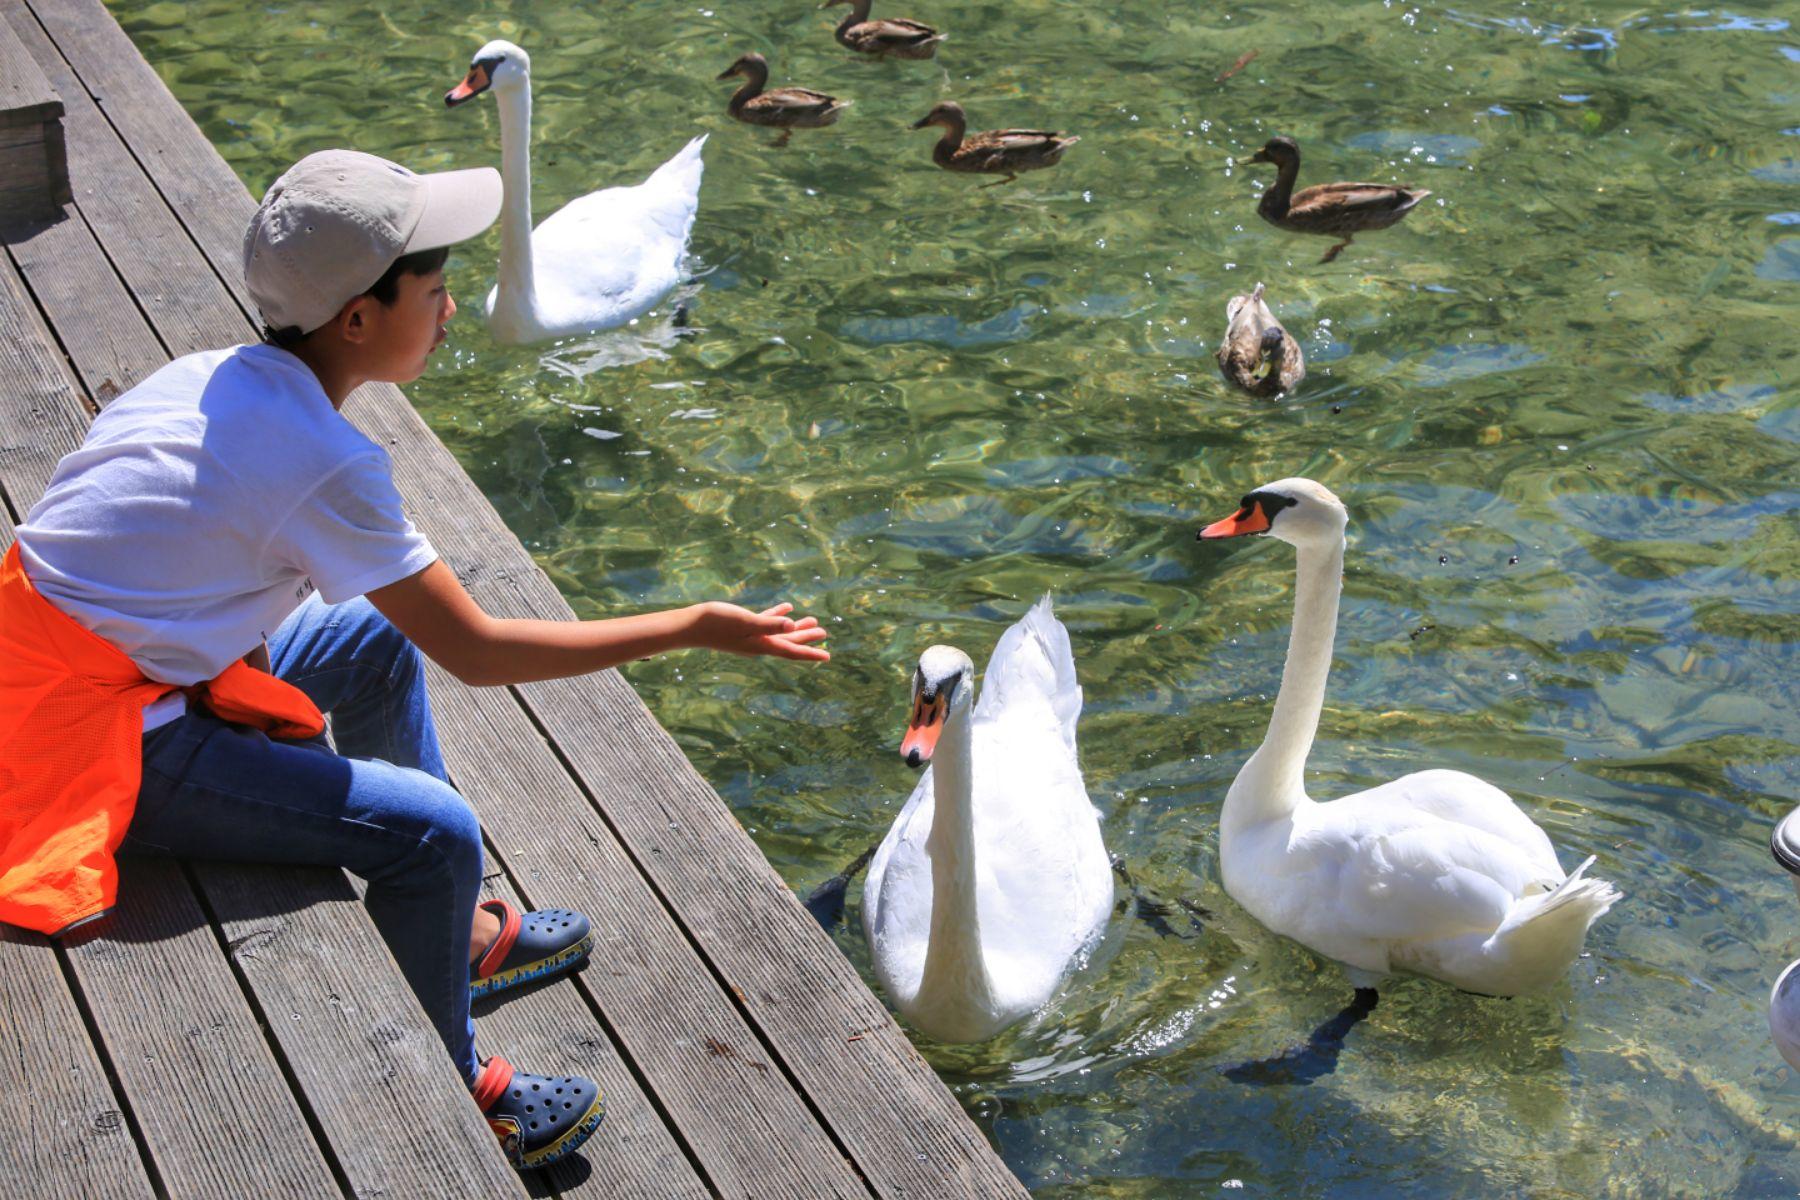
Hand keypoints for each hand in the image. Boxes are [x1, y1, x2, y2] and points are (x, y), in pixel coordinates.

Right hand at [687, 601, 830, 661]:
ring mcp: (749, 636)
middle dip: (807, 638)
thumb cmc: (717, 623)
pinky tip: (786, 608)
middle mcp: (758, 644)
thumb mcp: (746, 621)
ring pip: (779, 632)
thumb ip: (770, 624)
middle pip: (788, 642)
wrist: (690, 626)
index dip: (810, 652)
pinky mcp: (742, 626)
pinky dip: (777, 616)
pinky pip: (765, 622)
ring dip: (795, 628)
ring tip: (811, 621)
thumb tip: (792, 627)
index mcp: (761, 645)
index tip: (828, 655)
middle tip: (824, 633)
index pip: (791, 650)